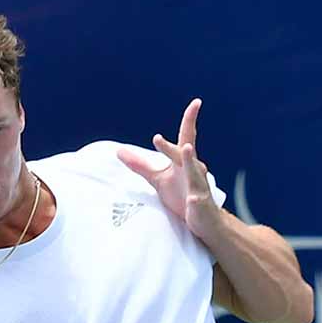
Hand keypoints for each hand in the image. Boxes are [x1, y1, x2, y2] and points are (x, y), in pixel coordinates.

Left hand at [115, 98, 222, 240]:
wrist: (203, 220)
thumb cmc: (182, 196)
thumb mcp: (158, 179)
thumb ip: (140, 166)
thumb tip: (118, 151)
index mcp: (184, 161)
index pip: (187, 136)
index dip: (190, 119)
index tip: (196, 103)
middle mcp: (194, 169)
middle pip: (185, 152)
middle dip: (172, 145)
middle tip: (158, 138)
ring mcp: (198, 186)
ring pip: (195, 172)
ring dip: (191, 161)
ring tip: (187, 149)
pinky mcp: (200, 203)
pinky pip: (197, 200)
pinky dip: (195, 199)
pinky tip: (192, 199)